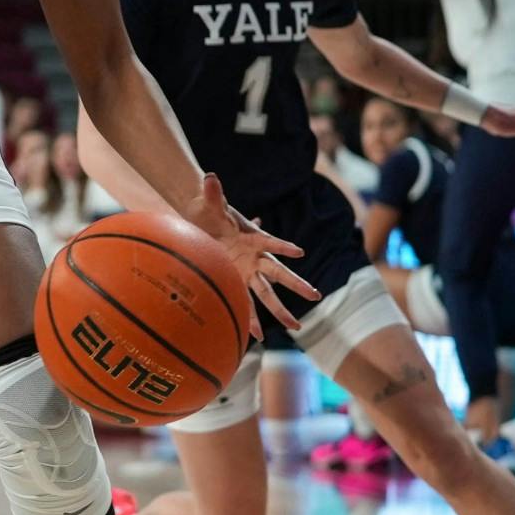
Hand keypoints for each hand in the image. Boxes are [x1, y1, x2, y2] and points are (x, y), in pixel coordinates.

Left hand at [179, 173, 318, 338]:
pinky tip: (257, 336)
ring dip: (280, 310)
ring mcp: (246, 271)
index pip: (270, 242)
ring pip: (267, 293)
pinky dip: (250, 317)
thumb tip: (209, 178)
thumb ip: (211, 192)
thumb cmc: (207, 210)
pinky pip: (244, 301)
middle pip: (279, 273)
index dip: (282, 245)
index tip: (298, 252)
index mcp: (252, 238)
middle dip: (296, 285)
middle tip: (316, 296)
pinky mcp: (235, 280)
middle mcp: (254, 257)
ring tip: (296, 326)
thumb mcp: (209, 202)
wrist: (198, 219)